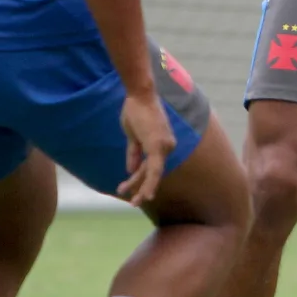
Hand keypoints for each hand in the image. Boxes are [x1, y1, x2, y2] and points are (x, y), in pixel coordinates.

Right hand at [115, 90, 176, 205]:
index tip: (128, 188)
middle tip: (132, 201)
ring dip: (141, 188)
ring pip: (152, 174)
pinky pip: (153, 170)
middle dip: (140, 187)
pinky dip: (150, 184)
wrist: (139, 95)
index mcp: (163, 144)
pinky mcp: (158, 147)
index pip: (151, 166)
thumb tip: (131, 170)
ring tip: (134, 202)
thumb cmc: (136, 110)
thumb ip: (134, 153)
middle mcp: (168, 147)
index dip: (140, 179)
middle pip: (151, 172)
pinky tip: (146, 196)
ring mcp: (165, 147)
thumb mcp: (133, 136)